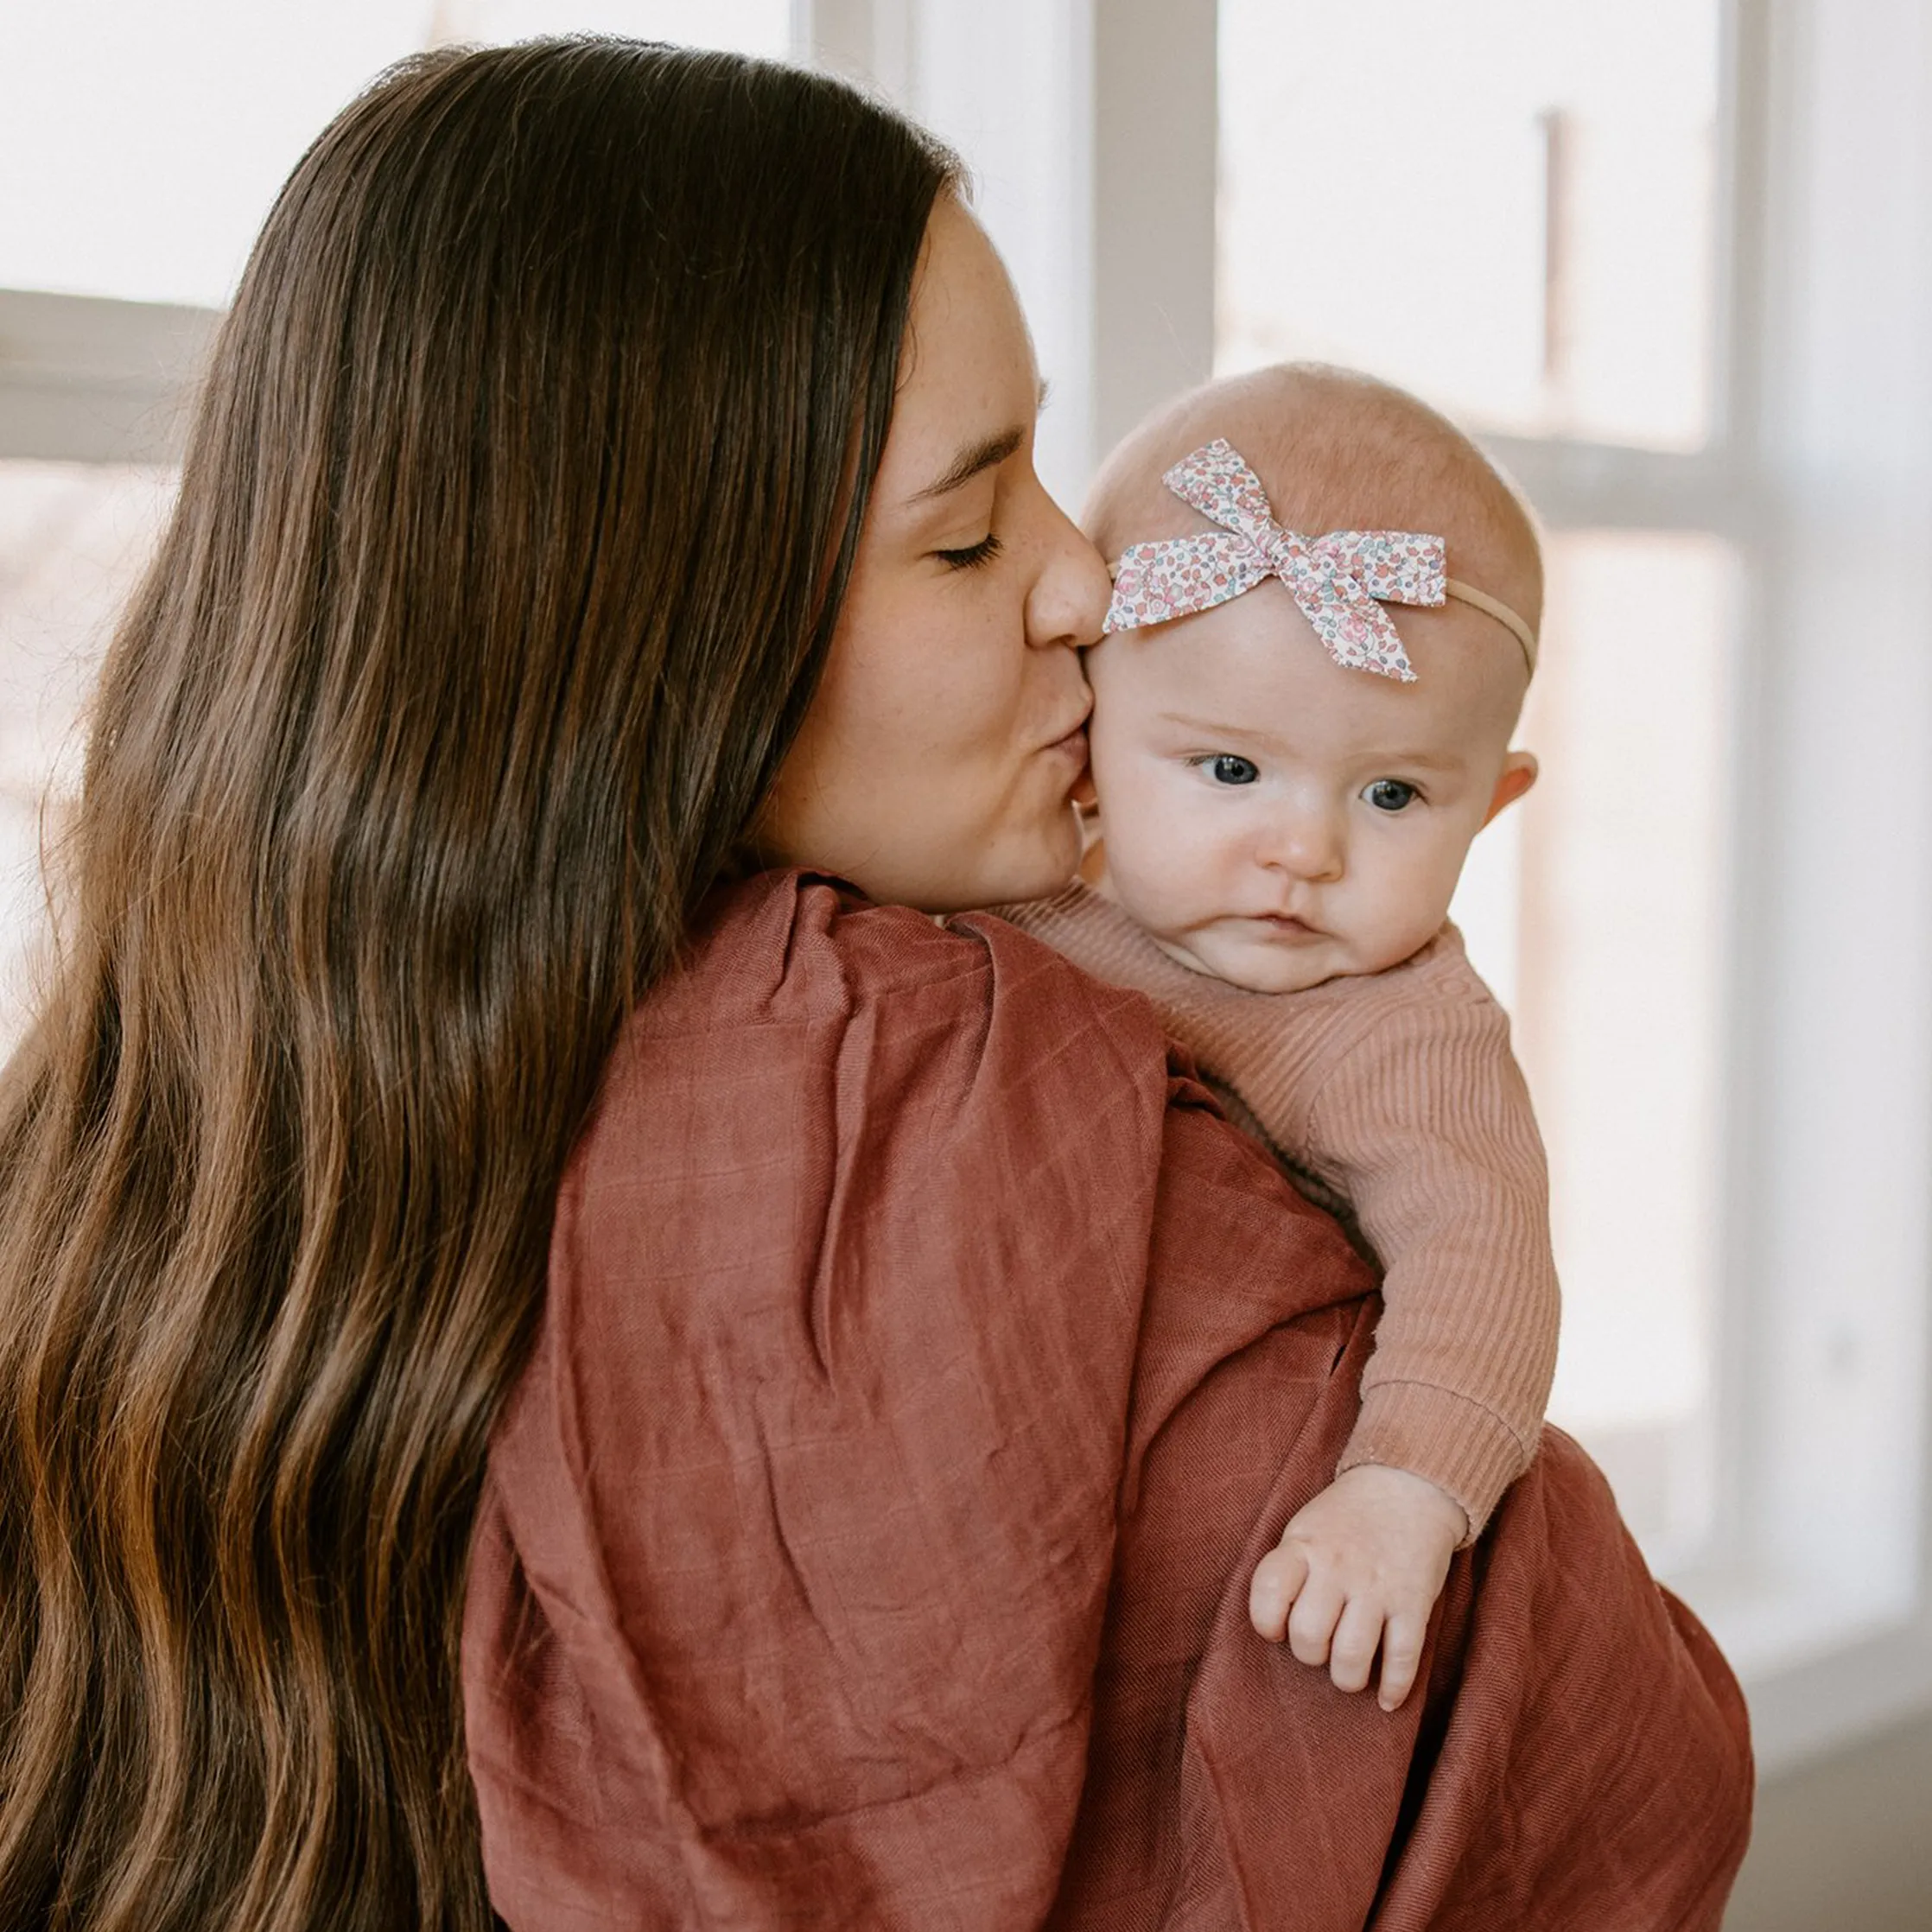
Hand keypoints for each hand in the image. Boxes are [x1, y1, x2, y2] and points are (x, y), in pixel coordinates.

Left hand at [1249, 1464, 1465, 1711]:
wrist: (1408, 1486)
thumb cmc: (1347, 1516)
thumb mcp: (1306, 1527)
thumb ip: (1288, 1568)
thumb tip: (1274, 1626)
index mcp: (1304, 1546)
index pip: (1268, 1593)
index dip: (1266, 1622)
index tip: (1277, 1628)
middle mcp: (1338, 1567)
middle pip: (1309, 1636)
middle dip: (1311, 1655)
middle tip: (1321, 1648)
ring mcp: (1377, 1587)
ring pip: (1352, 1657)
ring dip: (1347, 1678)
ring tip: (1349, 1672)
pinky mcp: (1413, 1603)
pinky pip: (1402, 1658)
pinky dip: (1393, 1688)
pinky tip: (1386, 1698)